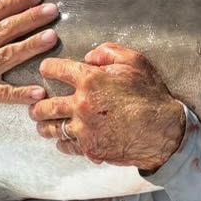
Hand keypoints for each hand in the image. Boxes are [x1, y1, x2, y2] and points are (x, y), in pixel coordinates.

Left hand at [32, 43, 187, 171]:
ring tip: (43, 123)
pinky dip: (62, 142)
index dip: (48, 68)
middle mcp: (81, 105)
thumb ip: (108, 52)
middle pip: (44, 106)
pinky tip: (63, 139)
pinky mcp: (89, 148)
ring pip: (50, 129)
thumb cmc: (150, 94)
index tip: (46, 69)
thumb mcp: (134, 61)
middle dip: (37, 104)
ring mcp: (83, 129)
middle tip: (37, 104)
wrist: (163, 130)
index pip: (54, 70)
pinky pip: (66, 146)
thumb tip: (88, 56)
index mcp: (89, 80)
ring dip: (44, 125)